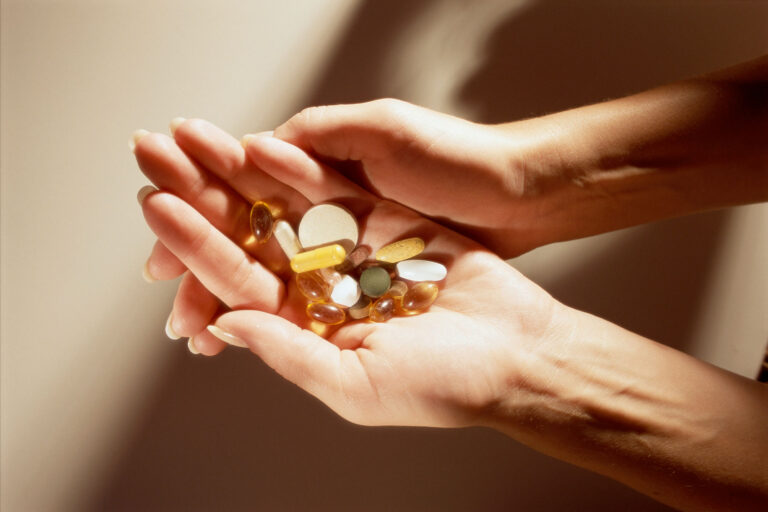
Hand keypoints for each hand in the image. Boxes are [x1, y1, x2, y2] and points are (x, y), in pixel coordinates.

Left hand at [135, 118, 563, 426]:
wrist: (516, 352)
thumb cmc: (443, 385)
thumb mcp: (358, 385)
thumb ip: (291, 353)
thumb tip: (226, 324)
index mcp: (305, 328)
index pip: (237, 283)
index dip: (196, 246)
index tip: (159, 210)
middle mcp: (320, 287)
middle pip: (251, 236)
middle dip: (205, 198)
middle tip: (156, 158)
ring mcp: (352, 251)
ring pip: (287, 207)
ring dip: (243, 172)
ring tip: (199, 138)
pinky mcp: (387, 223)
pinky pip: (340, 192)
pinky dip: (304, 169)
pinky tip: (267, 143)